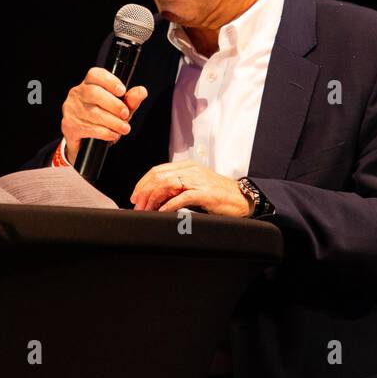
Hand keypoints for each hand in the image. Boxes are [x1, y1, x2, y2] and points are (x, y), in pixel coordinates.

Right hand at [60, 67, 148, 162]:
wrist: (83, 141)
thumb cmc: (102, 118)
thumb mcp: (119, 108)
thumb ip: (130, 100)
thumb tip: (141, 91)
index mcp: (88, 84)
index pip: (95, 74)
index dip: (109, 81)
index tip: (122, 91)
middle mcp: (77, 94)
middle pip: (94, 93)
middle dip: (113, 104)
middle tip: (125, 114)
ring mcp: (71, 110)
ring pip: (93, 113)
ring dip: (113, 122)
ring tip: (124, 128)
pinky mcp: (69, 126)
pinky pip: (89, 128)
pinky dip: (105, 132)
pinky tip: (113, 135)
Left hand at [130, 160, 252, 216]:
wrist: (241, 198)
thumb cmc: (218, 195)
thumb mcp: (195, 186)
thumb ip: (178, 188)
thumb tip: (157, 198)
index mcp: (187, 166)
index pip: (158, 170)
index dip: (142, 183)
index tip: (135, 196)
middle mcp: (191, 170)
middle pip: (158, 176)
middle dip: (144, 192)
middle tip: (137, 206)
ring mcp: (197, 180)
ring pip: (166, 185)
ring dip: (153, 200)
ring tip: (146, 210)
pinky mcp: (204, 193)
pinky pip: (181, 197)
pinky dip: (168, 205)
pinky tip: (161, 212)